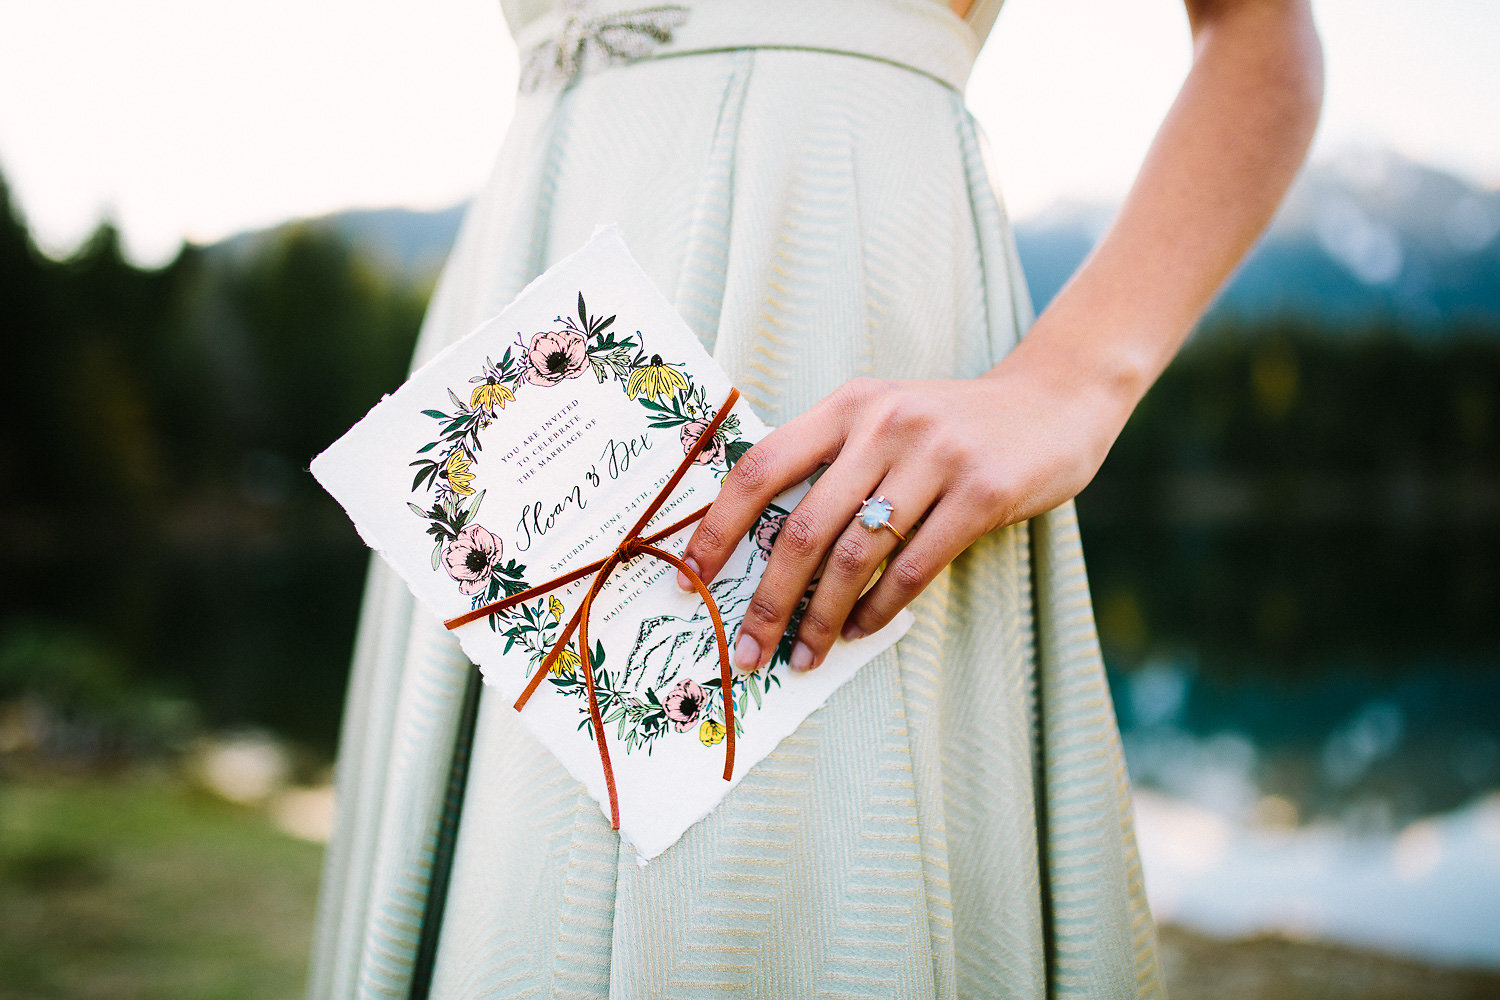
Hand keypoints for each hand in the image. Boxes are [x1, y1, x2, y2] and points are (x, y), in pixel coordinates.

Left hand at [678, 355, 1131, 672]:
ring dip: (820, 618)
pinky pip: (914, 567)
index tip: (692, 580)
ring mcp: (935, 456)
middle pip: (801, 528)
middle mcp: (884, 424)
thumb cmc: (953, 425)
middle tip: (747, 650)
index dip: (718, 527)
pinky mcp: (982, 492)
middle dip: (768, 601)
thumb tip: (763, 546)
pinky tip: (860, 631)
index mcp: (848, 405)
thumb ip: (832, 462)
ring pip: (855, 556)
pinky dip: (880, 610)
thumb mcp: (885, 418)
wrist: (1054, 402)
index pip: (761, 468)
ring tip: (804, 657)